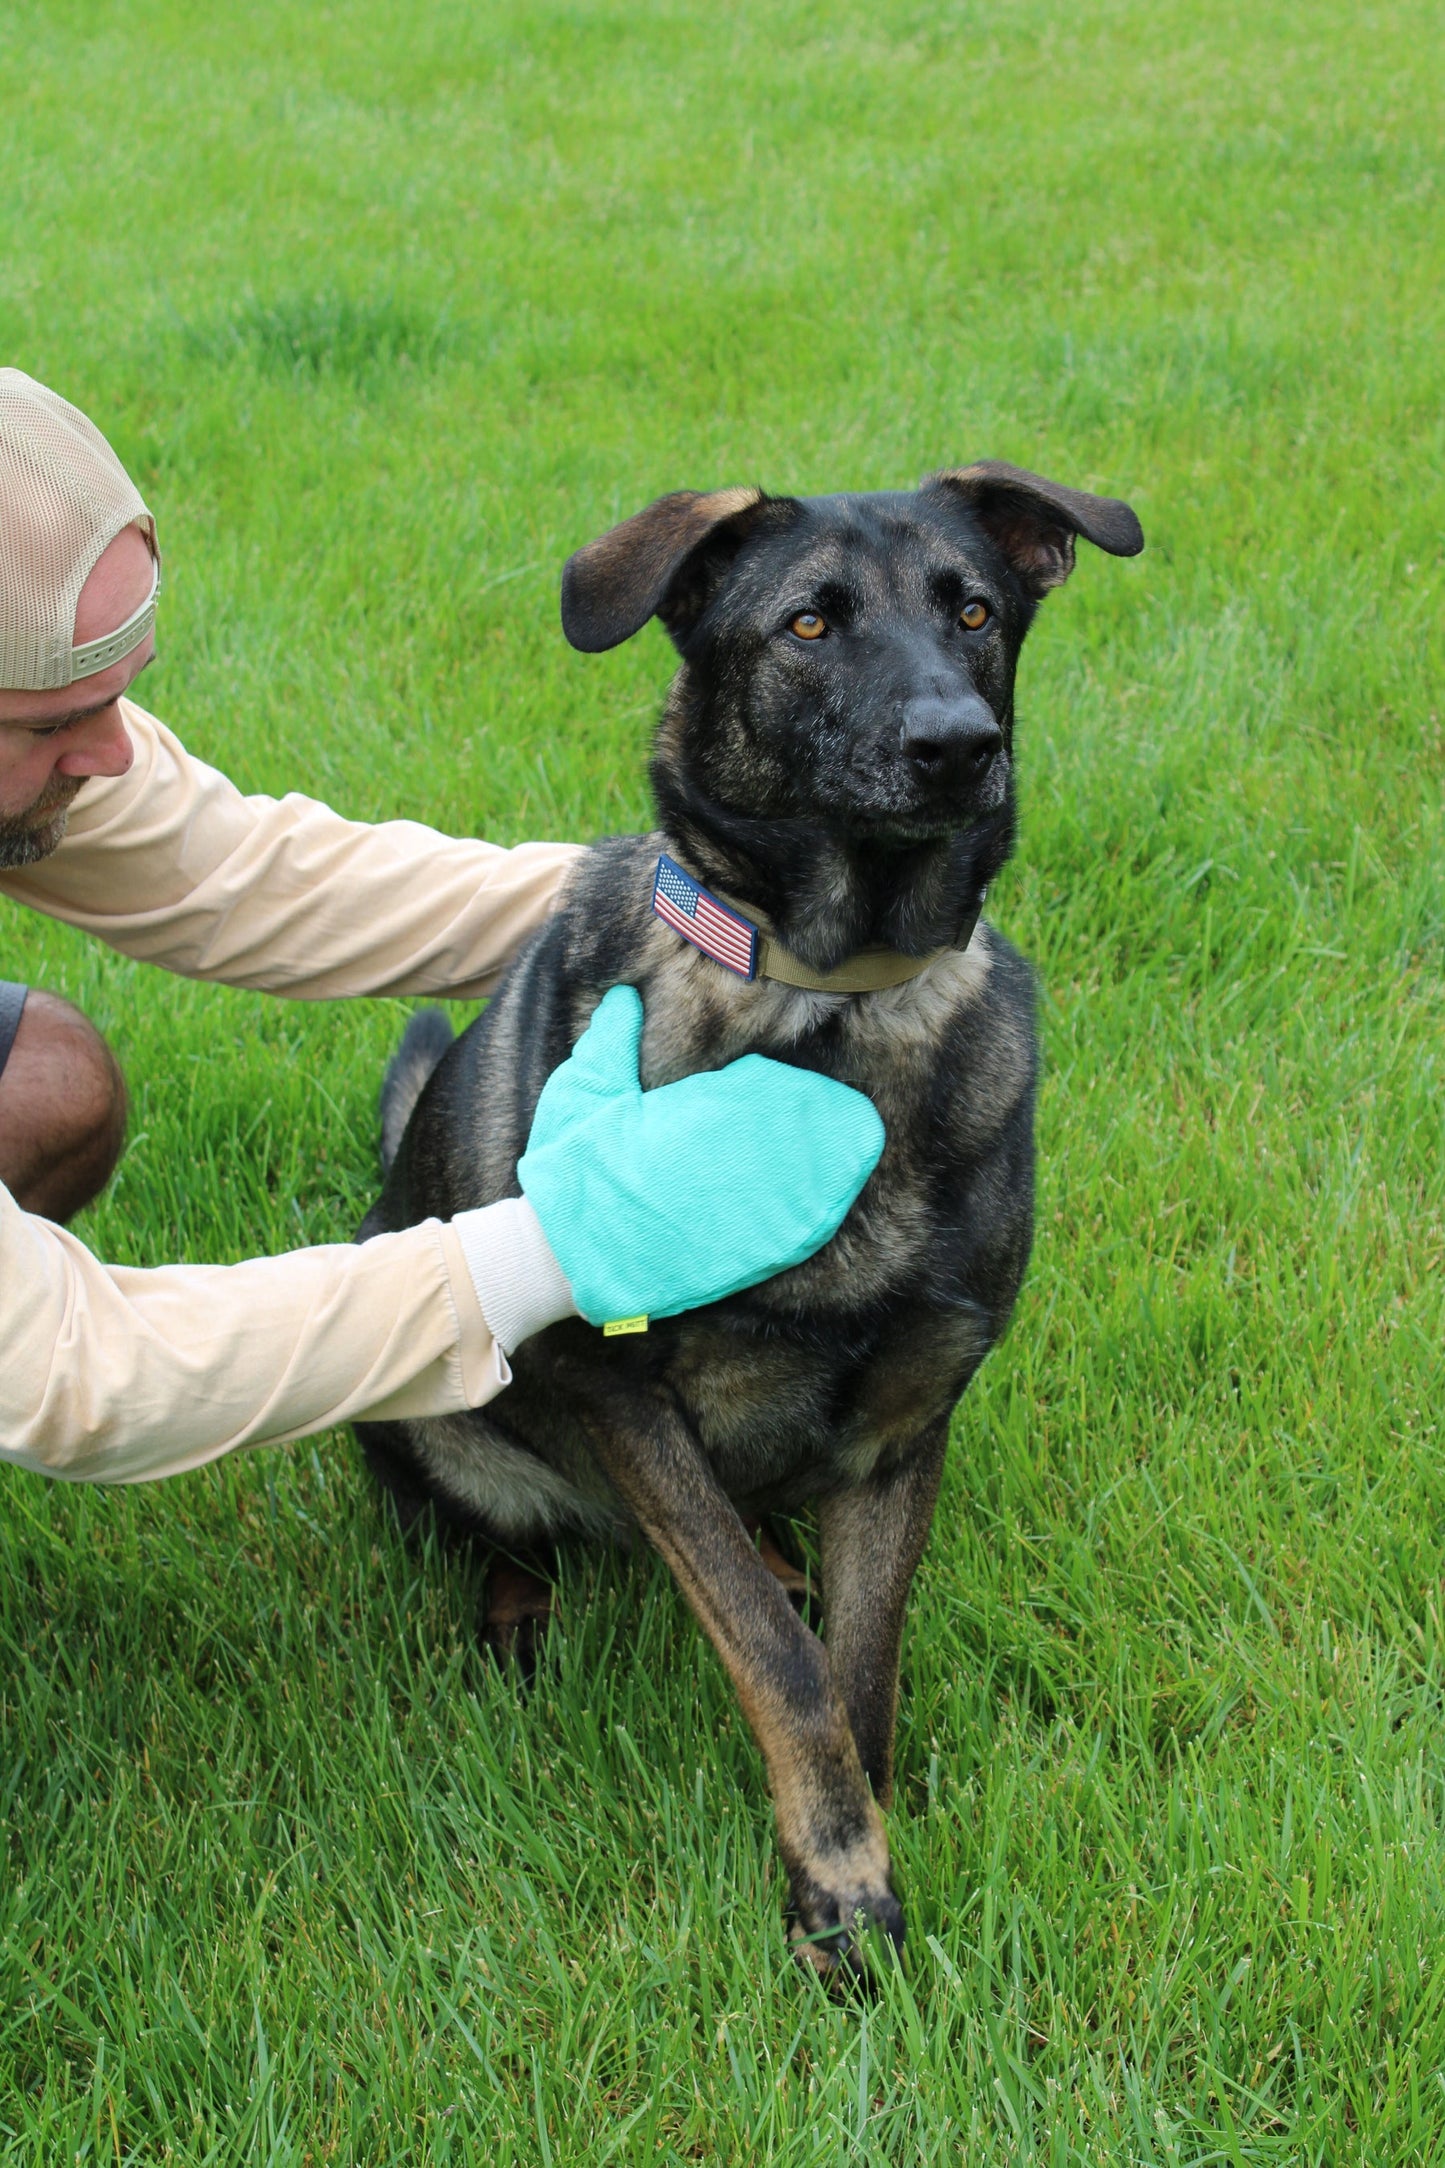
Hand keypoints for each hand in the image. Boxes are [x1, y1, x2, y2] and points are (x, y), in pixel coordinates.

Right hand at [516, 985, 884, 1325]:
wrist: (566, 1256)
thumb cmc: (571, 1172)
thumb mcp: (582, 1094)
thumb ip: (611, 1041)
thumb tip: (625, 996)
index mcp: (695, 1117)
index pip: (762, 1090)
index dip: (790, 1089)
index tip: (798, 1083)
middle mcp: (729, 1163)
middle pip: (799, 1134)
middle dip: (826, 1121)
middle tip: (857, 1113)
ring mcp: (740, 1214)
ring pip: (809, 1183)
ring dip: (837, 1164)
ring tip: (861, 1144)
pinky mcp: (738, 1258)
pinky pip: (796, 1234)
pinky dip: (821, 1213)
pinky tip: (837, 1200)